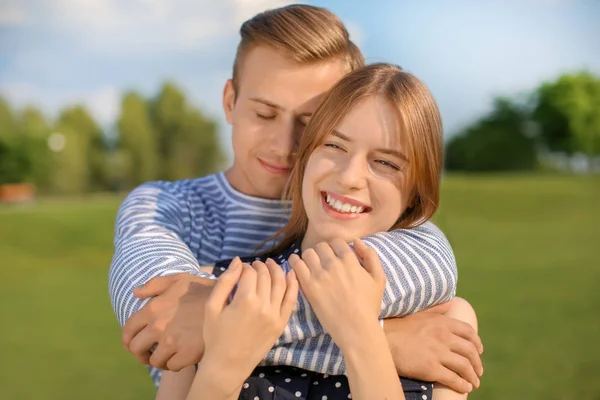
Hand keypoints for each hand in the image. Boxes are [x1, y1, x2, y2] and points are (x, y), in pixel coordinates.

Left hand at [121, 273, 214, 370]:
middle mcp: (158, 327)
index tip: (134, 344)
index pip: (128, 331)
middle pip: (137, 349)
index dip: (128, 340)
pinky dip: (175, 364)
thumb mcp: (180, 279)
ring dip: (159, 360)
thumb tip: (135, 293)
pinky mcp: (186, 354)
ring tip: (168, 356)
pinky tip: (182, 357)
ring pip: (155, 361)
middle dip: (141, 353)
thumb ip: (155, 285)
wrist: (229, 302)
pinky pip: (172, 367)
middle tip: (149, 353)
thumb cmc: (203, 289)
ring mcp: (172, 342)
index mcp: (153, 309)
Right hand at [202, 257, 298, 381]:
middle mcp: (263, 305)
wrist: (228, 364)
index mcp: (245, 300)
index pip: (250, 273)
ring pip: (281, 284)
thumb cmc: (216, 336)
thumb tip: (237, 261)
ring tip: (270, 264)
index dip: (245, 267)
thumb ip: (225, 282)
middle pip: (266, 276)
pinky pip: (291, 299)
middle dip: (260, 267)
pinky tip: (291, 274)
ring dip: (276, 270)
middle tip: (255, 265)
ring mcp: (275, 314)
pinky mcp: (281, 323)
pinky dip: (293, 284)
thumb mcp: (212, 307)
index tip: (241, 269)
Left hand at [288, 238, 384, 347]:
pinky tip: (297, 266)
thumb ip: (370, 256)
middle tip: (322, 262)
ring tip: (310, 265)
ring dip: (309, 257)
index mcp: (350, 260)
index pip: (336, 242)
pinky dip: (295, 262)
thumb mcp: (379, 278)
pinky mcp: (308, 286)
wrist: (356, 328)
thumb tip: (356, 241)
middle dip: (322, 252)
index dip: (335, 247)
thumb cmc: (369, 305)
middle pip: (320, 246)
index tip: (334, 255)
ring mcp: (319, 275)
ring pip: (307, 253)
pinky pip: (296, 265)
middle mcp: (333, 264)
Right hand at [383, 301, 483, 392]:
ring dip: (472, 376)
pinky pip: (453, 379)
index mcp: (442, 322)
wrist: (382, 339)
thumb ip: (436, 309)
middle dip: (477, 363)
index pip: (469, 332)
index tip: (479, 351)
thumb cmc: (398, 326)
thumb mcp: (419, 313)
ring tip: (473, 383)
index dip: (477, 343)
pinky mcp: (431, 368)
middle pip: (470, 351)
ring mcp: (438, 353)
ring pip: (465, 367)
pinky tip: (465, 388)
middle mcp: (443, 336)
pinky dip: (462, 385)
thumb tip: (451, 303)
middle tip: (478, 371)